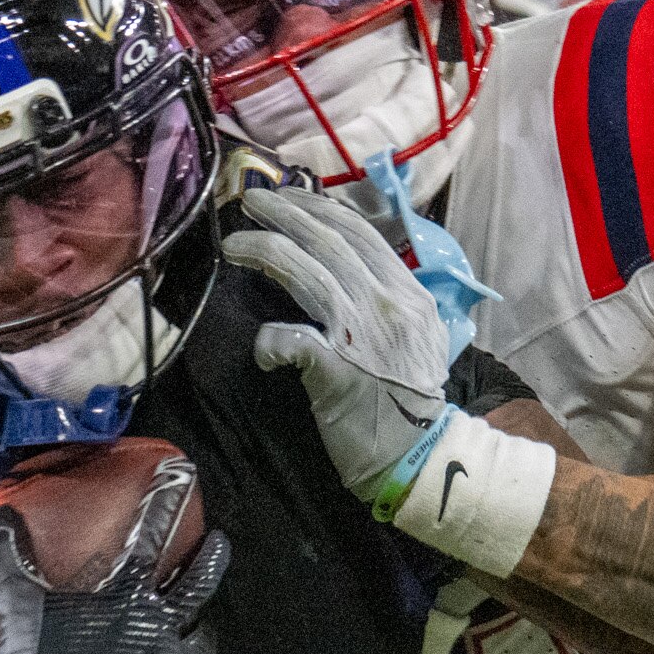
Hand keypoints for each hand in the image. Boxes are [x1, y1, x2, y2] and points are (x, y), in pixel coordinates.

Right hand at [0, 458, 230, 653]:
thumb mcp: (18, 602)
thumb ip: (9, 557)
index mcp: (126, 597)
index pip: (151, 536)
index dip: (165, 502)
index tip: (183, 474)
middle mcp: (155, 627)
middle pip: (196, 587)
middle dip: (210, 561)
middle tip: (220, 543)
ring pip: (198, 642)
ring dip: (199, 631)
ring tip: (198, 625)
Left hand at [224, 185, 451, 499]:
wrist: (420, 456)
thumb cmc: (410, 401)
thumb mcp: (420, 337)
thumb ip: (393, 301)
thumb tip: (356, 273)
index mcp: (409, 294)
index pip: (359, 233)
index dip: (316, 208)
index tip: (287, 198)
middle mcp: (389, 305)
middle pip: (329, 241)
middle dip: (283, 213)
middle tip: (248, 201)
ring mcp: (363, 336)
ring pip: (308, 273)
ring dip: (265, 250)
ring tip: (233, 244)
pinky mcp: (337, 372)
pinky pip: (290, 339)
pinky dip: (269, 338)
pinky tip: (261, 346)